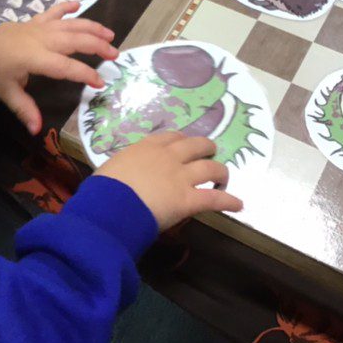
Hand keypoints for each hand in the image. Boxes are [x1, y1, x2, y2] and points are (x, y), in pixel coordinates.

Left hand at [0, 1, 117, 134]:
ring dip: (91, 27)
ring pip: (70, 24)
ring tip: (110, 34)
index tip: (100, 83)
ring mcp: (39, 27)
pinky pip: (53, 11)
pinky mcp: (34, 21)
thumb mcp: (5, 92)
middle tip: (115, 55)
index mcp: (35, 58)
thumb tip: (36, 130)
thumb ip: (24, 109)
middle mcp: (42, 39)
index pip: (67, 66)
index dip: (85, 74)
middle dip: (97, 46)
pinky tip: (78, 3)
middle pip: (75, 40)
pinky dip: (66, 7)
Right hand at [95, 133, 242, 230]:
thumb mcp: (111, 169)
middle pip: (196, 145)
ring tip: (224, 176)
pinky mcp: (189, 199)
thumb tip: (121, 178)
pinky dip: (229, 201)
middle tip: (210, 152)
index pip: (170, 137)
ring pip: (210, 167)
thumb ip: (124, 168)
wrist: (111, 204)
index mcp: (147, 147)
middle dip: (206, 148)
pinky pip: (214, 198)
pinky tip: (239, 205)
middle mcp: (168, 157)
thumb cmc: (103, 188)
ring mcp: (181, 177)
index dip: (181, 140)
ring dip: (220, 170)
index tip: (184, 144)